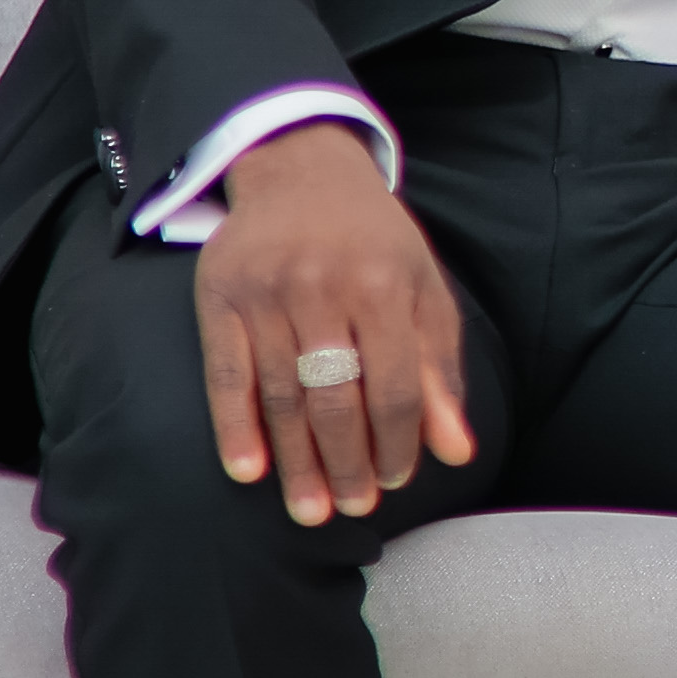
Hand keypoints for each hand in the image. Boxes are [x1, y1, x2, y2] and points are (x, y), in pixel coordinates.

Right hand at [195, 122, 472, 524]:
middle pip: (335, 398)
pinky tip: (247, 471)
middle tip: (354, 509)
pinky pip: (225, 373)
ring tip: (309, 509)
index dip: (397, 441)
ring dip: (296, 462)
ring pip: (281, 395)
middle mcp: (323, 286)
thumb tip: (457, 451)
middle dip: (347, 463)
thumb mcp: (423, 289)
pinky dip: (234, 426)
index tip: (396, 481)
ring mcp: (266, 291)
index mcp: (383, 283)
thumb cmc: (374, 239)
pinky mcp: (219, 295)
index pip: (394, 385)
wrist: (300, 168)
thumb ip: (439, 370)